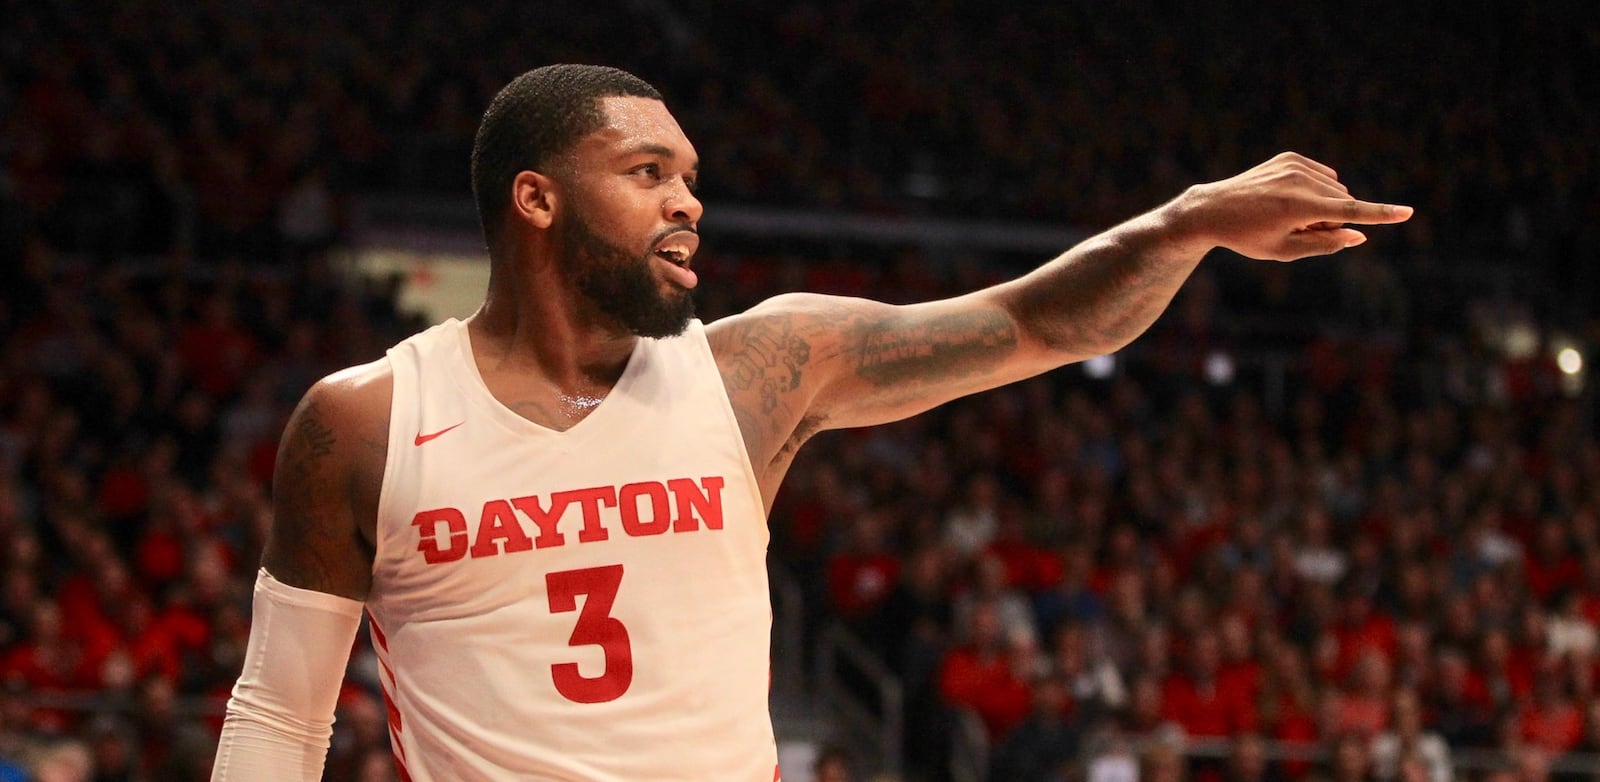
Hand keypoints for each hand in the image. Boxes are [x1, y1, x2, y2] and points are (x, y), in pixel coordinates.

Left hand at [1172, 152, 1412, 260]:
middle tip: (1298, 230)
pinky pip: (1322, 176)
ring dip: (1325, 205)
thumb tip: (1360, 236)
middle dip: (1333, 220)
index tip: (1408, 212)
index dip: (1381, 215)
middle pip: (1343, 203)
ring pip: (1335, 189)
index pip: (1350, 212)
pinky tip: (1288, 198)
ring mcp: (1294, 165)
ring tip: (1288, 215)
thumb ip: (1326, 244)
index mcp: (1299, 207)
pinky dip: (1316, 189)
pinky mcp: (1289, 157)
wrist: (1213, 209)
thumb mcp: (1285, 251)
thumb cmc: (1248, 237)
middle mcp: (1299, 181)